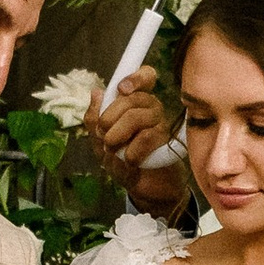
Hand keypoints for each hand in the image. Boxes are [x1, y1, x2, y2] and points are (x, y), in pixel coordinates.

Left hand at [85, 67, 185, 215]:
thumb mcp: (99, 141)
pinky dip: (132, 152)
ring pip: (137, 117)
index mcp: (137, 102)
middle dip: (110, 117)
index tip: (121, 89)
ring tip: (112, 149)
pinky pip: (147, 138)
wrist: (142, 188)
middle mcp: (153, 108)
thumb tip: (96, 92)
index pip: (147, 77)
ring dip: (117, 135)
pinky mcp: (169, 143)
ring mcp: (163, 124)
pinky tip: (130, 161)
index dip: (136, 77)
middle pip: (133, 98)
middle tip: (102, 134)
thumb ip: (94, 118)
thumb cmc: (121, 161)